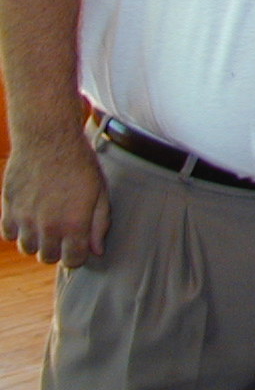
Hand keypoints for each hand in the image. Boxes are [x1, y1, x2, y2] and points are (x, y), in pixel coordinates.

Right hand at [1, 128, 110, 264]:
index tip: (79, 245)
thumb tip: (97, 250)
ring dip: (37, 240)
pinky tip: (29, 215)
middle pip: (48, 258)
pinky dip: (18, 229)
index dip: (78, 255)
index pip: (73, 261)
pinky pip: (8, 234)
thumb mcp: (100, 190)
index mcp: (74, 224)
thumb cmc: (79, 162)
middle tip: (63, 232)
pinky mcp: (7, 208)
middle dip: (58, 249)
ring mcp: (24, 219)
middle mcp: (47, 226)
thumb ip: (99, 223)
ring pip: (27, 248)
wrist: (49, 138)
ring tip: (46, 222)